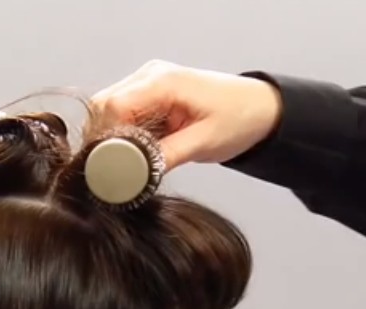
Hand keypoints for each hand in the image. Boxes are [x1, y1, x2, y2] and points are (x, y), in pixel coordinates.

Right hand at [88, 60, 283, 170]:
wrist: (261, 109)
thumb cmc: (240, 119)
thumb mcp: (203, 142)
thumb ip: (166, 156)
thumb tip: (134, 175)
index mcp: (163, 81)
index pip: (113, 106)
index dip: (107, 137)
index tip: (112, 165)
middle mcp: (149, 76)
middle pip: (104, 107)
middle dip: (105, 140)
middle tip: (118, 168)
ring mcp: (146, 83)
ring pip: (108, 112)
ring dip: (114, 139)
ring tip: (131, 162)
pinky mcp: (148, 95)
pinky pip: (122, 116)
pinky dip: (124, 136)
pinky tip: (138, 152)